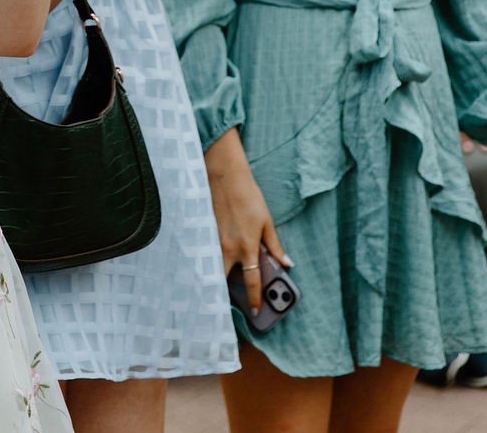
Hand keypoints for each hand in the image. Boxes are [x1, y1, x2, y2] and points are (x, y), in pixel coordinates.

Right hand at [203, 128, 289, 317]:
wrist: (223, 174)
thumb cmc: (247, 196)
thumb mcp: (266, 221)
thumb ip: (274, 245)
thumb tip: (286, 263)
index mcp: (246, 247)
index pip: (251, 281)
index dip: (255, 299)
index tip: (257, 311)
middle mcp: (226, 248)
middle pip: (223, 282)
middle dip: (224, 297)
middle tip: (226, 307)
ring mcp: (210, 241)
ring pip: (209, 269)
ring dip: (212, 282)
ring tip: (212, 293)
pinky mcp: (199, 232)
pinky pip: (201, 254)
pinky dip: (202, 264)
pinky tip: (201, 268)